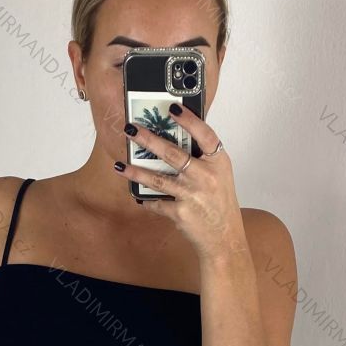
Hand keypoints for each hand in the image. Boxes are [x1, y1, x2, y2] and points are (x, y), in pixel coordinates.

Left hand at [116, 106, 245, 261]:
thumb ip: (203, 158)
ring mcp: (192, 195)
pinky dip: (147, 200)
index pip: (205, 135)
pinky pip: (158, 203)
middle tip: (130, 129)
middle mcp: (206, 176)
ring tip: (120, 165)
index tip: (172, 107)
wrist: (224, 238)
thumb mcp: (220, 176)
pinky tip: (137, 196)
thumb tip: (175, 138)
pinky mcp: (180, 213)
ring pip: (158, 179)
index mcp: (218, 163)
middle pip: (172, 153)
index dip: (189, 120)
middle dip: (148, 139)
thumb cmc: (220, 204)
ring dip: (136, 172)